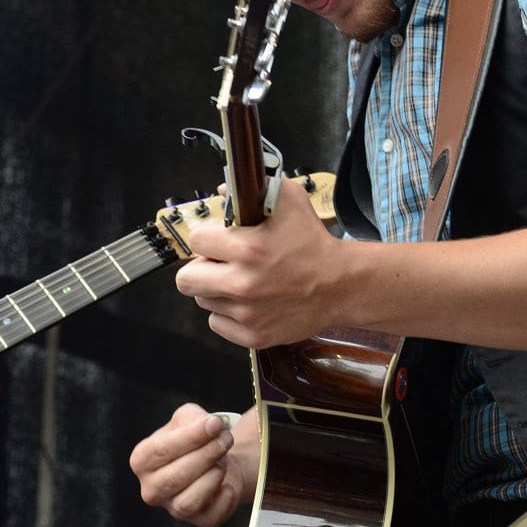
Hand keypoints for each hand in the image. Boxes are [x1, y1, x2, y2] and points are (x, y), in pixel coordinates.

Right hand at [129, 403, 257, 526]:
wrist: (214, 460)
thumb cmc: (195, 439)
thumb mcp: (187, 418)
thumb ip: (195, 419)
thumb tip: (213, 425)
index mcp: (141, 461)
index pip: (161, 450)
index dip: (190, 437)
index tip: (215, 424)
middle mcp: (151, 488)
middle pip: (176, 476)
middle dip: (205, 455)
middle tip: (226, 439)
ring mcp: (173, 508)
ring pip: (189, 500)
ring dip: (212, 478)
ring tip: (223, 461)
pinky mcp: (199, 521)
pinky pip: (212, 515)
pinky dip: (224, 499)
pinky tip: (228, 484)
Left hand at [174, 176, 350, 346]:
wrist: (342, 286)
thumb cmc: (313, 243)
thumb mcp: (289, 202)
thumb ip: (253, 190)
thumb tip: (221, 190)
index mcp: (248, 249)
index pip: (196, 241)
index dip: (207, 237)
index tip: (218, 240)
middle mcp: (243, 284)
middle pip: (185, 280)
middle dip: (200, 268)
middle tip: (218, 265)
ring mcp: (248, 314)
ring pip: (203, 300)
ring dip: (216, 290)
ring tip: (241, 281)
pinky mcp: (254, 336)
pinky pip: (218, 323)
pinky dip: (228, 314)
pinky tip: (248, 302)